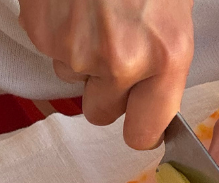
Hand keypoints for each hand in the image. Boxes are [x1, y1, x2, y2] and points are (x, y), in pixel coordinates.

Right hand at [19, 0, 193, 149]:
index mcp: (165, 57)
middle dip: (106, 92)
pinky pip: (50, 52)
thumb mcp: (175, 17)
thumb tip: (151, 107)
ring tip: (96, 16)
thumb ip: (164, 67)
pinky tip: (75, 5)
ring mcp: (76, 49)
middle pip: (100, 113)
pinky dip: (60, 33)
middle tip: (116, 54)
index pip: (141, 133)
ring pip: (72, 81)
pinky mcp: (42, 32)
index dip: (139, 128)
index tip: (139, 121)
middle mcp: (120, 61)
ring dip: (82, 59)